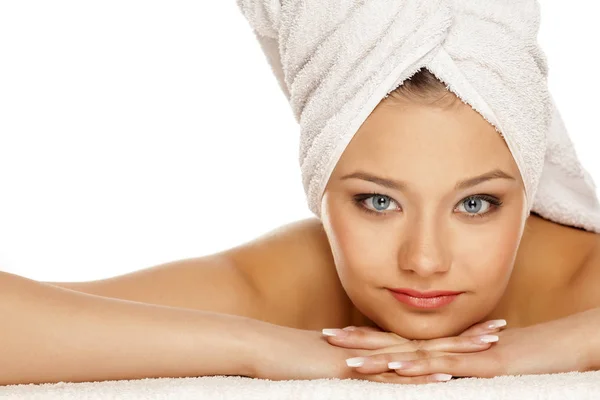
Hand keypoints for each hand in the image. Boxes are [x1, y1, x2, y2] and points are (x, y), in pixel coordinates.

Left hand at [347, 311, 592, 380]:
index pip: (395, 342)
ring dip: (381, 357)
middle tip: (327, 336)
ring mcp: (460, 355)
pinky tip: (398, 367)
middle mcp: (444, 348)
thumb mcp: (472, 364)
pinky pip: (446, 366)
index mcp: (439, 347)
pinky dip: (420, 367)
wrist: (557, 347)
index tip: (336, 335)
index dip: (365, 337)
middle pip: (395, 344)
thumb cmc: (517, 360)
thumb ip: (446, 364)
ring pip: (414, 355)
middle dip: (360, 341)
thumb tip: (421, 371)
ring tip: (349, 359)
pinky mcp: (479, 365)